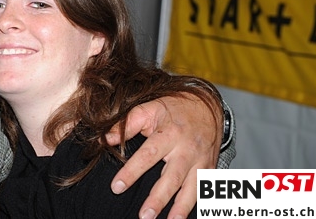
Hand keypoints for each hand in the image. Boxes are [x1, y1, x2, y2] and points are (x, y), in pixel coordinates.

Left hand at [106, 95, 221, 218]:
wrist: (208, 107)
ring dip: (180, 208)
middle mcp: (187, 149)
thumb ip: (127, 124)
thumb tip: (105, 139)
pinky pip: (205, 191)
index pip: (148, 155)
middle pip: (172, 178)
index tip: (117, 187)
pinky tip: (183, 217)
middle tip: (143, 215)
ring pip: (191, 189)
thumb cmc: (173, 110)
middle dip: (158, 199)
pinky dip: (197, 206)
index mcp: (169, 133)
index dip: (132, 172)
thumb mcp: (149, 108)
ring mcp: (201, 162)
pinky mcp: (210, 170)